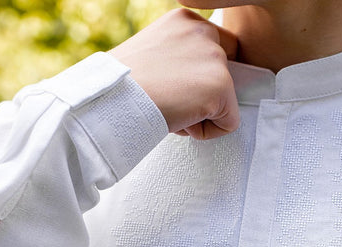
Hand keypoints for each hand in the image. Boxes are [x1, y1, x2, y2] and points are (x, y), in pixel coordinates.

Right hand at [109, 8, 239, 139]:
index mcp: (185, 21)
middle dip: (199, 96)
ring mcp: (215, 59)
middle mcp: (204, 32)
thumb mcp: (153, 55)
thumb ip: (179, 58)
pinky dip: (207, 131)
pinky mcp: (221, 87)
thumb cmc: (124, 86)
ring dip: (200, 113)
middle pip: (223, 77)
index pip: (216, 51)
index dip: (201, 78)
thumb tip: (193, 81)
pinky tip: (180, 122)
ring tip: (170, 109)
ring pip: (225, 101)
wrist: (113, 99)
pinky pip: (228, 123)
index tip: (178, 89)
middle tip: (168, 100)